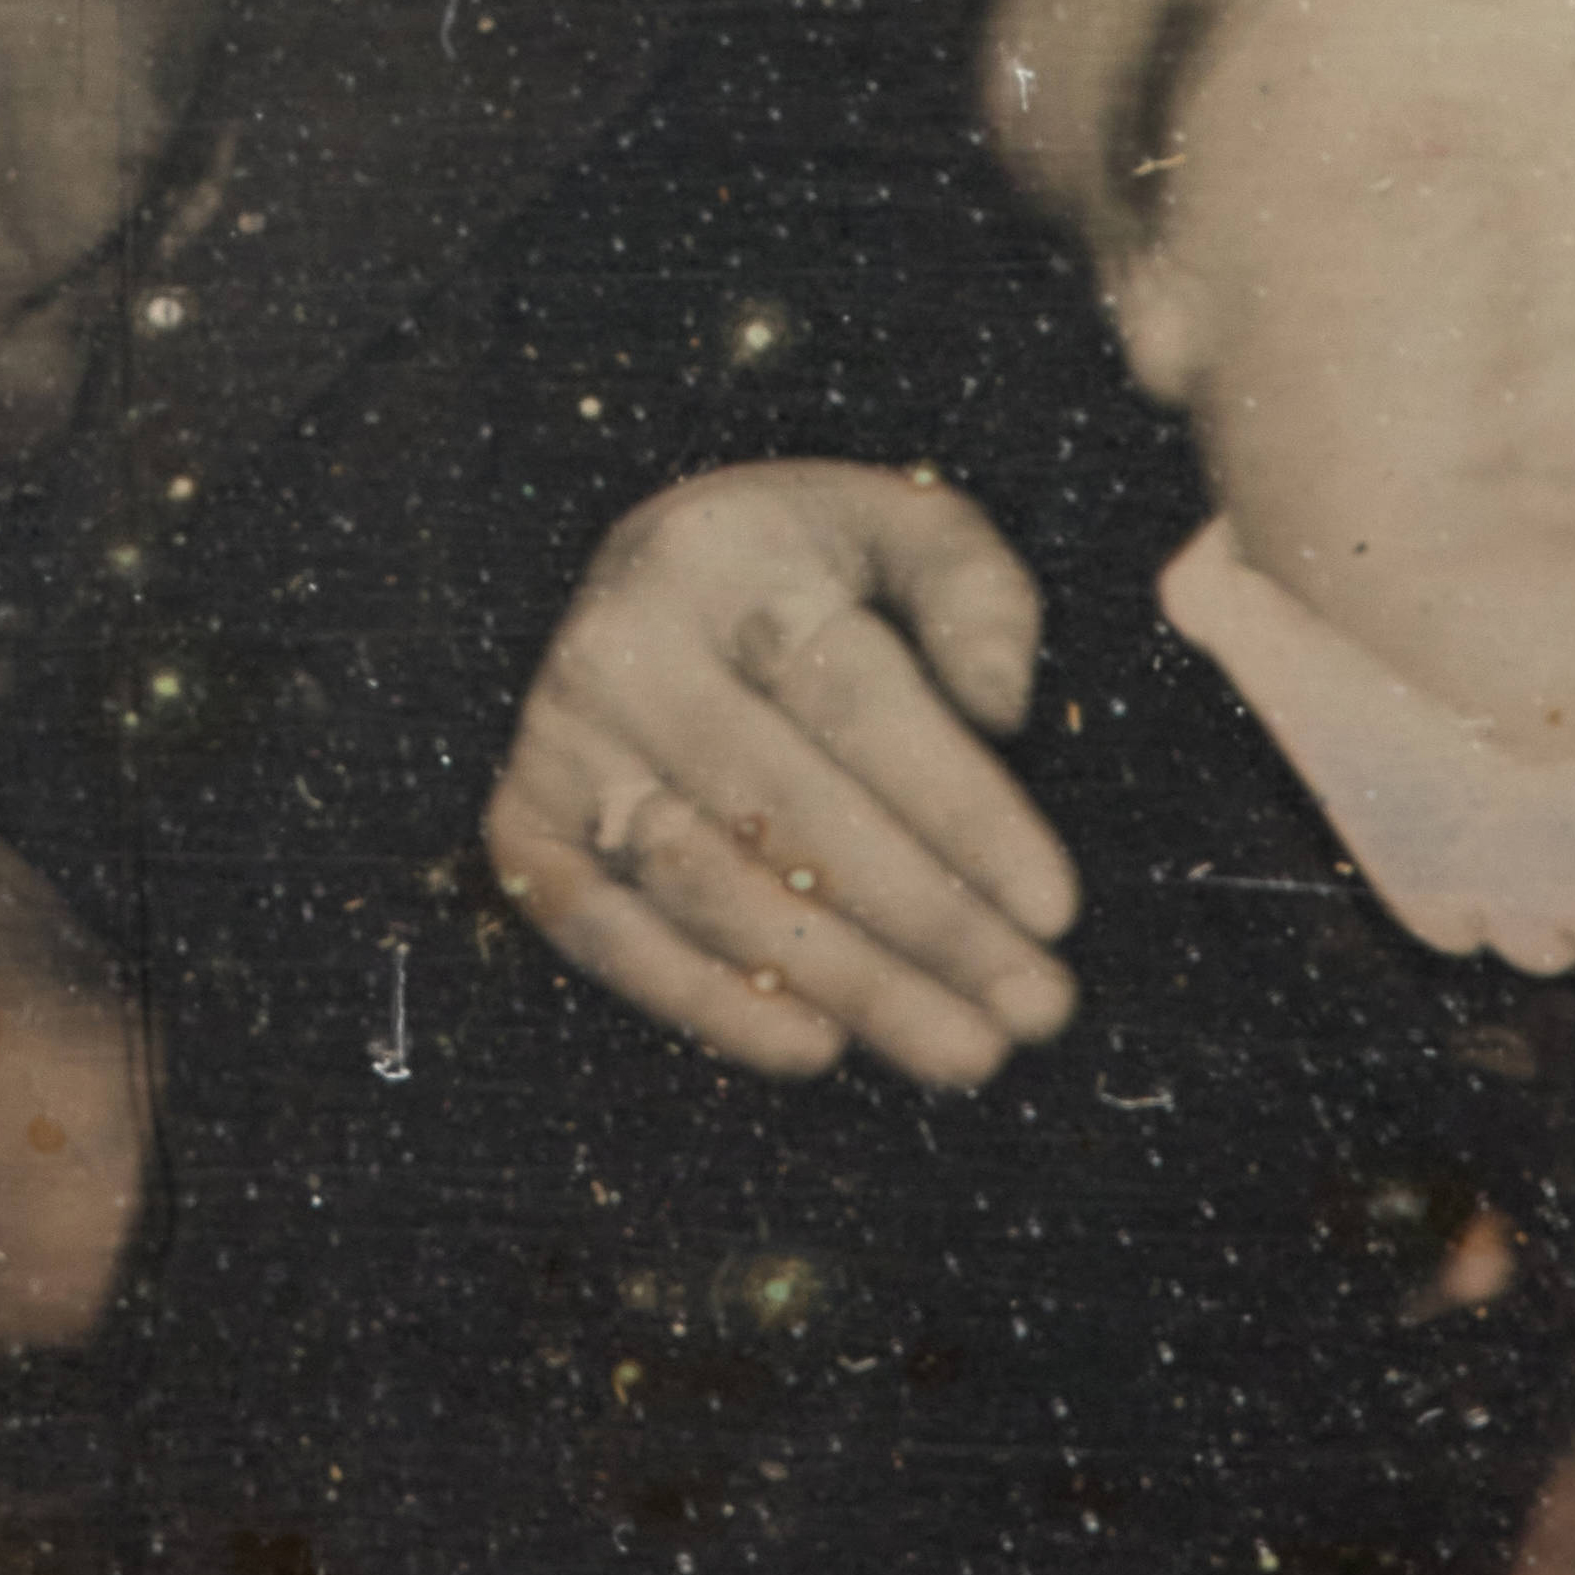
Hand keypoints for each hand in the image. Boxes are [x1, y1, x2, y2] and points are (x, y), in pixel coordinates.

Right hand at [483, 461, 1078, 1088]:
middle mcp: (623, 646)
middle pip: (792, 814)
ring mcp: (559, 741)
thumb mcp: (905, 526)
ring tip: (963, 1049)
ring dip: (847, 985)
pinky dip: (709, 1003)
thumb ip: (975, 593)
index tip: (1056, 910)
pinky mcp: (518, 823)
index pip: (861, 704)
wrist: (648, 572)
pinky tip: (818, 1046)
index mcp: (727, 554)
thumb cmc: (810, 561)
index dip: (965, 814)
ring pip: (711, 889)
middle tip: (1034, 1010)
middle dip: (930, 928)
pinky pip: (611, 937)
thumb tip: (1002, 710)